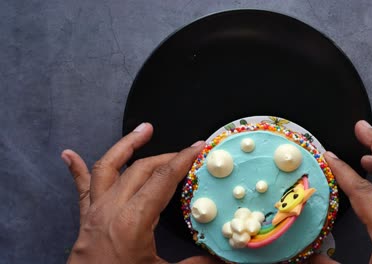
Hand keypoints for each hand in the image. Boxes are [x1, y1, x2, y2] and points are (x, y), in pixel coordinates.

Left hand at [61, 123, 219, 263]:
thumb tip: (221, 259)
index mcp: (132, 221)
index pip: (162, 179)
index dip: (183, 160)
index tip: (198, 147)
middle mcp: (111, 210)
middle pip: (141, 169)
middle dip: (167, 156)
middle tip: (186, 152)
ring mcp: (95, 211)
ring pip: (108, 167)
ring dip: (126, 145)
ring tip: (143, 129)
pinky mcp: (85, 219)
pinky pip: (80, 188)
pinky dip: (75, 169)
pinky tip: (68, 154)